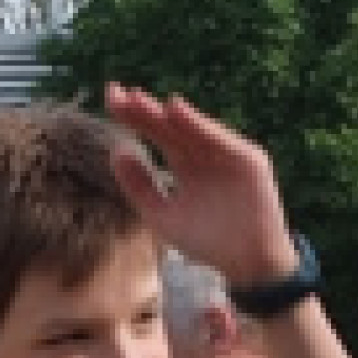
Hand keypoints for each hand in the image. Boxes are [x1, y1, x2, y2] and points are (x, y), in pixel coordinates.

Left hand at [104, 82, 296, 284]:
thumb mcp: (161, 214)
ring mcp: (226, 155)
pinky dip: (199, 124)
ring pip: (191, 128)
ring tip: (138, 100)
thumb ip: (138, 185)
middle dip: (143, 110)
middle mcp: (203, 155)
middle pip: (169, 126)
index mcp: (184, 164)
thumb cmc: (205, 241)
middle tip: (115, 93)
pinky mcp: (247, 160)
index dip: (133, 117)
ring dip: (164, 113)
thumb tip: (115, 151)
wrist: (245, 264)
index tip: (109, 99)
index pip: (156, 133)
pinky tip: (175, 110)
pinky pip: (220, 139)